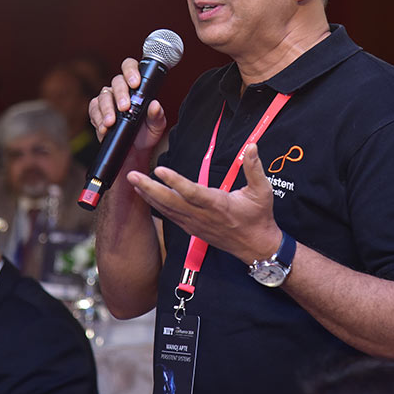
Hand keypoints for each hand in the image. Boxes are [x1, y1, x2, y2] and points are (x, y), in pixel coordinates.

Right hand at [89, 57, 166, 151]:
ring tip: (111, 122)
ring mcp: (108, 99)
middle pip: (117, 82)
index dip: (131, 71)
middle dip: (120, 94)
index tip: (135, 83)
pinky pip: (94, 110)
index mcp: (136, 87)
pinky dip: (98, 119)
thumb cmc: (146, 133)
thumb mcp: (156, 126)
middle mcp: (121, 90)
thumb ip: (156, 115)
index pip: (131, 68)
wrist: (134, 151)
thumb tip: (155, 105)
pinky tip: (104, 128)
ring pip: (104, 96)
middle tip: (125, 108)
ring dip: (107, 109)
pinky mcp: (97, 111)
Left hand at [126, 143, 281, 263]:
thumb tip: (251, 146)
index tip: (159, 170)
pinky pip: (169, 216)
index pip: (192, 192)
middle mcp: (202, 215)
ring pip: (166, 210)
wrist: (255, 246)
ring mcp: (195, 223)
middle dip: (149, 188)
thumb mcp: (262, 192)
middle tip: (131, 175)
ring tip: (132, 181)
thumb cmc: (258, 218)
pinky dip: (154, 205)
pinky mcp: (191, 227)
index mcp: (218, 205)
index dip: (174, 182)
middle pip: (171, 202)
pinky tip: (144, 195)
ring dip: (147, 195)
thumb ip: (255, 168)